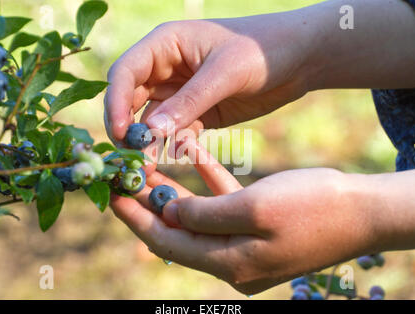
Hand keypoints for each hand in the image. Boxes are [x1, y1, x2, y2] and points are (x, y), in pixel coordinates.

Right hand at [104, 13, 317, 142]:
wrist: (299, 59)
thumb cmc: (262, 50)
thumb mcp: (224, 73)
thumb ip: (188, 102)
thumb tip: (150, 133)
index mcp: (166, 44)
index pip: (125, 72)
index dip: (115, 102)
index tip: (119, 133)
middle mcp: (167, 68)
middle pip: (130, 100)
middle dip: (128, 128)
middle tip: (132, 159)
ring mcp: (181, 92)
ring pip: (151, 121)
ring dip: (149, 143)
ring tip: (150, 168)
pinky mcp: (197, 112)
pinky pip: (175, 132)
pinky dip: (172, 145)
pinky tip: (176, 156)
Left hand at [110, 139, 382, 294]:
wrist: (362, 211)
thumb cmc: (312, 208)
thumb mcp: (253, 209)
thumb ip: (204, 216)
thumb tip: (168, 216)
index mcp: (228, 263)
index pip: (165, 242)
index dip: (134, 218)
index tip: (111, 194)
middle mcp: (231, 260)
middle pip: (177, 230)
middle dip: (148, 203)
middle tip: (123, 176)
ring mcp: (245, 244)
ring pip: (197, 215)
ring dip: (174, 190)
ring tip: (149, 163)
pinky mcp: (258, 225)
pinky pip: (224, 202)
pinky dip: (208, 179)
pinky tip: (195, 151)